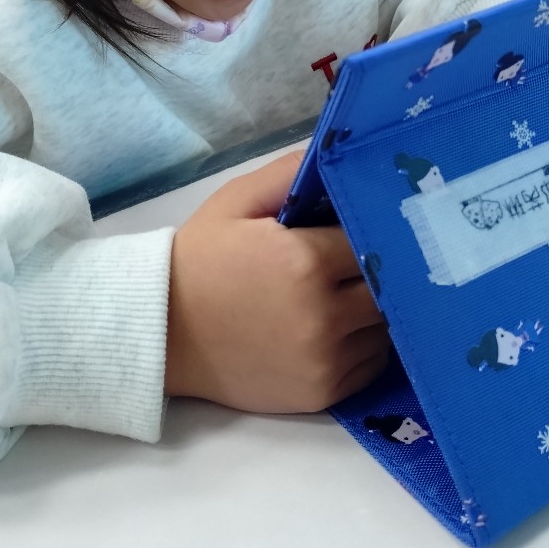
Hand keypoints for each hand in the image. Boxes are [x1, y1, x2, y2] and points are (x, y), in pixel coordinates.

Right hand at [165, 151, 388, 412]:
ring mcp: (324, 359)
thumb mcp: (237, 201)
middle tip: (356, 260)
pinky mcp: (321, 393)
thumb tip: (336, 153)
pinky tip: (340, 328)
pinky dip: (363, 346)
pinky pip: (369, 366)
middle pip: (387, 286)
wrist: (161, 332)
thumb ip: (290, 174)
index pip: (372, 239)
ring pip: (383, 327)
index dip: (369, 230)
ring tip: (346, 294)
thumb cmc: (201, 260)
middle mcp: (324, 315)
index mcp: (306, 262)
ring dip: (373, 309)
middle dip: (377, 270)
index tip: (361, 225)